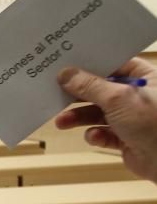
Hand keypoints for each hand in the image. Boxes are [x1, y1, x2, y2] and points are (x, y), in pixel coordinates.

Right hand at [55, 58, 156, 182]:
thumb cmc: (151, 121)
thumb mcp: (117, 98)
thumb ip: (89, 85)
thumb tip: (65, 74)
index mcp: (147, 77)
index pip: (115, 65)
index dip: (91, 65)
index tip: (66, 66)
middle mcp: (140, 95)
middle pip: (102, 90)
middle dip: (79, 96)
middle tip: (56, 95)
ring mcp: (133, 118)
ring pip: (99, 113)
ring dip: (80, 118)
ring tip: (62, 123)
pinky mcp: (127, 138)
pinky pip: (104, 133)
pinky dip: (97, 135)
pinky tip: (96, 137)